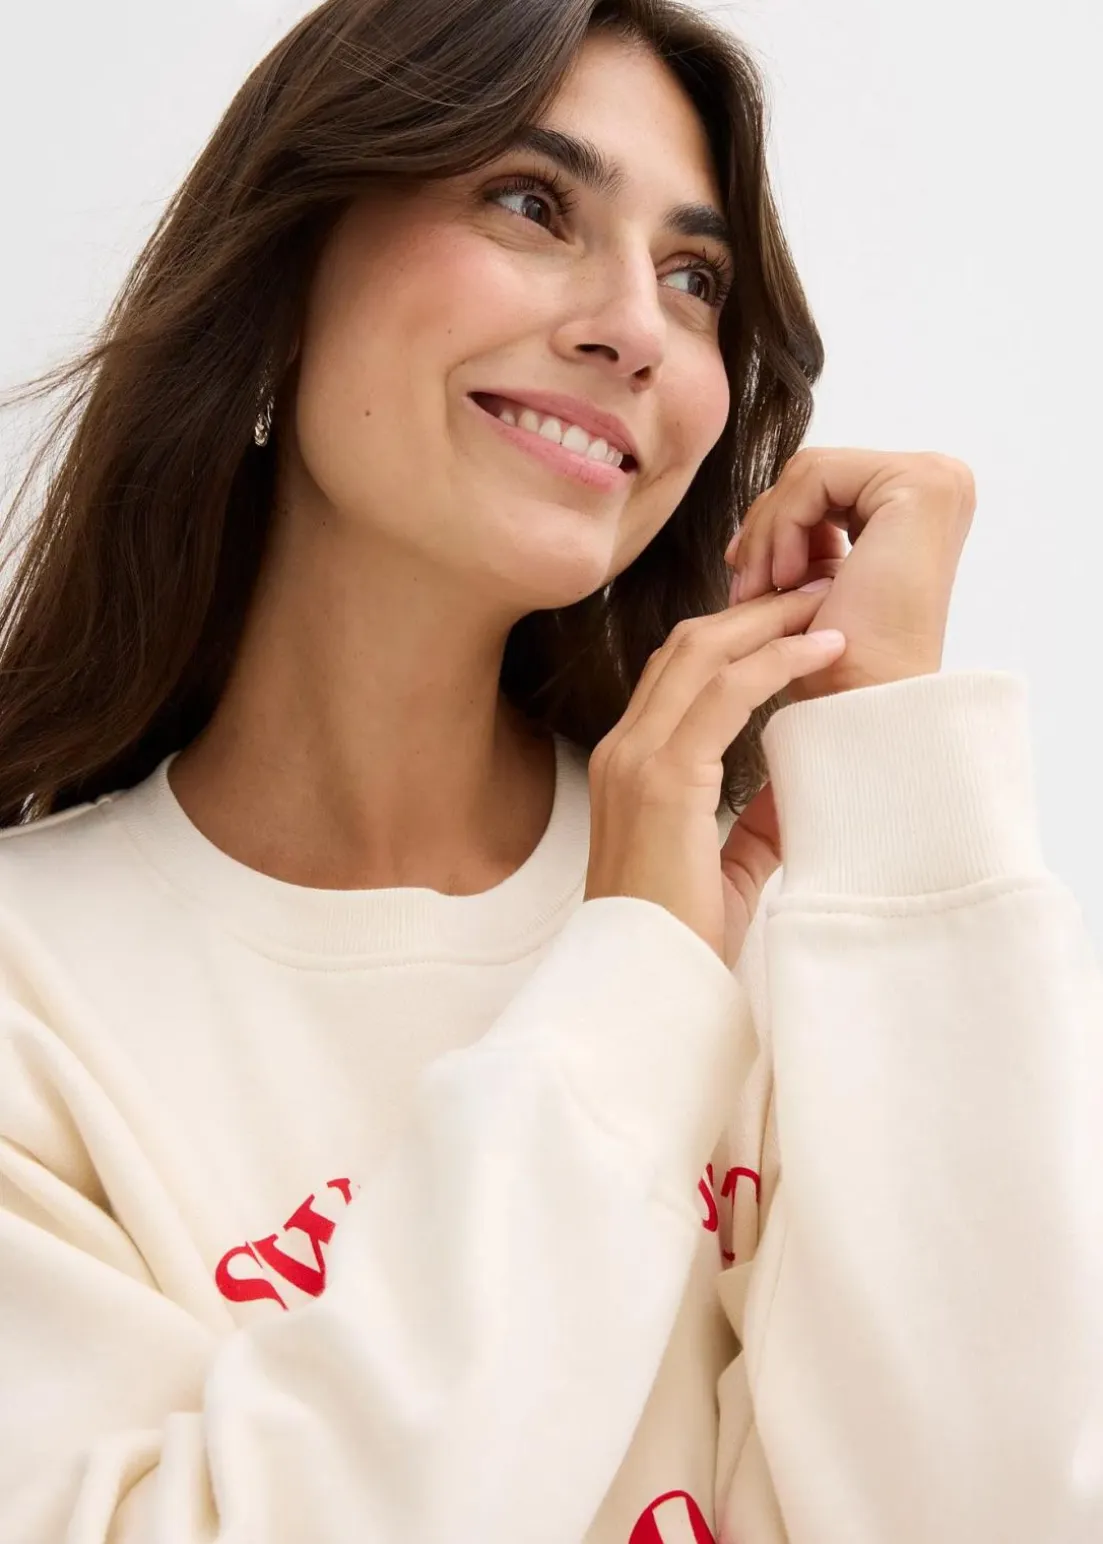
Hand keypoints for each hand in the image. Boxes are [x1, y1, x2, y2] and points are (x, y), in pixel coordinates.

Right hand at [584, 587, 846, 966]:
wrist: (647, 988)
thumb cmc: (682, 938)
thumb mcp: (726, 862)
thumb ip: (754, 816)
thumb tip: (800, 780)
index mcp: (629, 764)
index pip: (678, 672)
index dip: (737, 634)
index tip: (795, 619)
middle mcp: (623, 749)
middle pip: (688, 645)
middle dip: (756, 609)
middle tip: (817, 589)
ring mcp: (634, 760)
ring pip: (702, 653)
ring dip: (771, 621)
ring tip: (827, 603)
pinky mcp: (661, 780)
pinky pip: (724, 694)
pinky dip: (777, 662)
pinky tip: (821, 651)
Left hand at [724, 448, 975, 701]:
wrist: (866, 700)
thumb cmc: (840, 657)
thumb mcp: (815, 579)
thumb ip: (801, 533)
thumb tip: (755, 515)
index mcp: (921, 502)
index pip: (823, 483)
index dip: (773, 524)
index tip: (743, 575)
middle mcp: (941, 481)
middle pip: (814, 474)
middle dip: (767, 529)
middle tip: (745, 586)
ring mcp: (936, 479)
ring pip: (808, 474)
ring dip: (769, 535)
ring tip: (765, 589)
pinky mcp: (917, 485)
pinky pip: (815, 478)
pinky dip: (783, 526)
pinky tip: (787, 578)